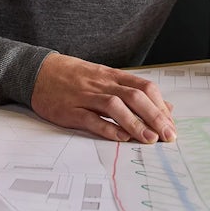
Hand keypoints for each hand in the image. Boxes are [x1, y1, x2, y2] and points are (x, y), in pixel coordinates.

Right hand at [30, 53, 175, 143]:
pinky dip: (107, 128)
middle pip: (134, 96)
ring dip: (135, 123)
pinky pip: (90, 118)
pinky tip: (120, 137)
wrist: (38, 71)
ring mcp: (85, 96)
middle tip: (168, 135)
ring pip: (114, 106)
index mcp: (113, 76)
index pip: (144, 88)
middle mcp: (102, 84)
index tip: (171, 125)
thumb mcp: (106, 78)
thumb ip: (134, 92)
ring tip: (149, 139)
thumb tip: (166, 107)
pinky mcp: (69, 110)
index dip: (161, 106)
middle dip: (154, 116)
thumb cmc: (75, 77)